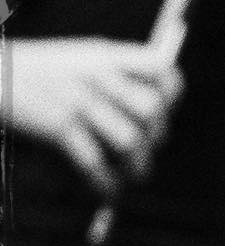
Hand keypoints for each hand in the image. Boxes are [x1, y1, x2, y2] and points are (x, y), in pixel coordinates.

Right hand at [6, 37, 183, 197]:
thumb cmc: (32, 72)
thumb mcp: (78, 58)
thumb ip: (115, 73)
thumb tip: (156, 109)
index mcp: (105, 54)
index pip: (162, 69)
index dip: (170, 94)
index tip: (165, 109)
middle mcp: (97, 74)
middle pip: (152, 111)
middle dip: (156, 136)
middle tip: (147, 149)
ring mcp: (78, 98)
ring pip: (130, 141)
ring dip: (135, 166)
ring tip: (133, 175)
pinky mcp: (59, 124)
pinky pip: (96, 162)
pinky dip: (105, 183)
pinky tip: (107, 191)